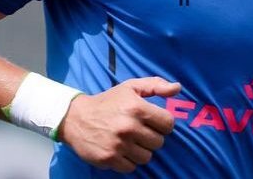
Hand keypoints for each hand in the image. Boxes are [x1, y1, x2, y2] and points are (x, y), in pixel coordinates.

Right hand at [59, 77, 180, 172]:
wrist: (75, 118)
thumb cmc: (108, 101)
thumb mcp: (131, 87)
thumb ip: (156, 85)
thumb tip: (177, 88)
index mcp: (137, 108)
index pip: (168, 124)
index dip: (163, 123)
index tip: (154, 122)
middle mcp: (129, 127)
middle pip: (159, 142)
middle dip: (151, 137)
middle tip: (139, 132)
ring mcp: (118, 145)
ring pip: (147, 157)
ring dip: (141, 150)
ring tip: (130, 141)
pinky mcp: (109, 159)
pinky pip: (131, 167)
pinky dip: (128, 161)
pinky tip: (121, 150)